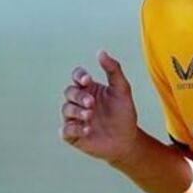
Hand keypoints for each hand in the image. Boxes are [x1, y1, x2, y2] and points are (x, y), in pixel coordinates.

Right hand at [59, 50, 140, 164]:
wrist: (127, 140)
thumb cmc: (124, 114)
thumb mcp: (122, 90)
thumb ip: (113, 70)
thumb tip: (100, 52)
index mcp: (89, 89)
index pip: (77, 76)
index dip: (79, 76)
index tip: (87, 80)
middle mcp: (79, 102)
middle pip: (69, 92)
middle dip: (79, 96)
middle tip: (92, 104)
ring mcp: (74, 118)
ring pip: (66, 109)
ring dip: (77, 111)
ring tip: (90, 116)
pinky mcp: (73, 135)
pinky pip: (65, 130)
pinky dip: (74, 129)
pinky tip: (87, 129)